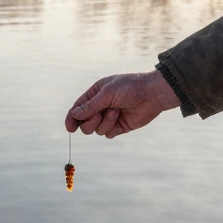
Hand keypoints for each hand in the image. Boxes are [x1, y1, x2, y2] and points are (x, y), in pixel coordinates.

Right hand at [65, 71, 180, 137]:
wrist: (153, 94)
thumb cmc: (130, 88)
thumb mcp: (107, 94)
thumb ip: (90, 106)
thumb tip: (74, 115)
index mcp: (95, 94)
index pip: (77, 109)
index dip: (71, 118)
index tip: (69, 128)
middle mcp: (100, 107)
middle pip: (84, 123)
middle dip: (89, 122)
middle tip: (99, 115)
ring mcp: (110, 117)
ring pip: (96, 130)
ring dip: (104, 122)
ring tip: (116, 112)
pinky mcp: (119, 127)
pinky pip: (108, 134)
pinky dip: (111, 128)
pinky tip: (120, 118)